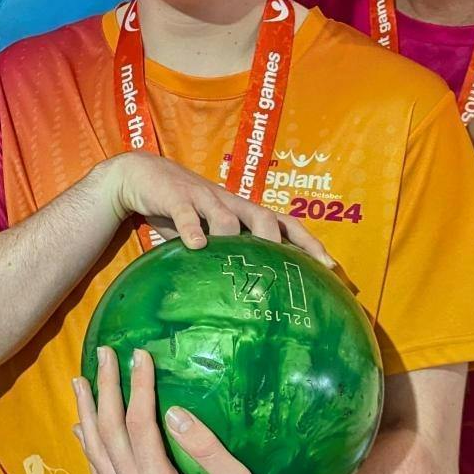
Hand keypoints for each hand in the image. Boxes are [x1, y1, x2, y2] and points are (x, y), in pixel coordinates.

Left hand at [72, 347, 278, 473]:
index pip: (139, 423)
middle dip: (105, 389)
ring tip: (80, 382)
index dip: (137, 385)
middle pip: (109, 434)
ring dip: (87, 415)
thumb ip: (204, 446)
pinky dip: (89, 450)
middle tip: (102, 353)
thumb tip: (172, 411)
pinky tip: (83, 431)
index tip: (139, 353)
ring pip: (97, 455)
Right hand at [101, 154, 331, 265]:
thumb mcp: (209, 229)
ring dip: (234, 237)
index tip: (329, 268)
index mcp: (243, 211)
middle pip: (263, 217)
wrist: (143, 176)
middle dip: (277, 242)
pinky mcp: (176, 198)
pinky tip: (197, 246)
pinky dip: (192, 230)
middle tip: (284, 269)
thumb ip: (226, 252)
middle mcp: (230, 202)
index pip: (285, 224)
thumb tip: (249, 296)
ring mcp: (204, 198)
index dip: (308, 243)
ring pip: (227, 216)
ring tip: (237, 263)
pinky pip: (187, 214)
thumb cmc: (185, 210)